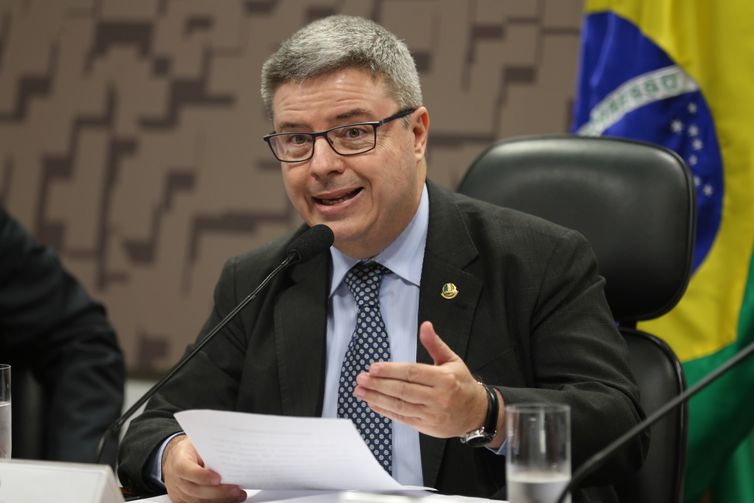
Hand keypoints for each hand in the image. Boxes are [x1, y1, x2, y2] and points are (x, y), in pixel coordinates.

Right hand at [162, 435, 245, 502]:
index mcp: (179, 461)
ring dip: (221, 500)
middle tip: (235, 489)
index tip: (218, 478)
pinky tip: (230, 499)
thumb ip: (209, 449)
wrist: (174, 461)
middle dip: (218, 492)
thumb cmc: (189, 450)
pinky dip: (216, 502)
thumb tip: (229, 451)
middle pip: (196, 490)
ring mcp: (180, 493)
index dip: (202, 476)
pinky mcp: (184, 501)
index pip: (186, 470)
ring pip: (199, 501)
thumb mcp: (198, 443)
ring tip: (238, 495)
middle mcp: (177, 480)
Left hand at [354, 321, 502, 443]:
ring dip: (377, 398)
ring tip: (360, 391)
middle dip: (378, 384)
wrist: (475, 413)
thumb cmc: (461, 384)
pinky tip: (373, 403)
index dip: (391, 370)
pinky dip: (385, 411)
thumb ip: (435, 344)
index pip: (412, 373)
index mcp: (444, 379)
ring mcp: (431, 414)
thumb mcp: (452, 360)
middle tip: (361, 378)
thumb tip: (425, 325)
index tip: (373, 368)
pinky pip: (402, 418)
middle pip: (402, 390)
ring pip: (399, 406)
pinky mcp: (426, 427)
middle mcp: (437, 398)